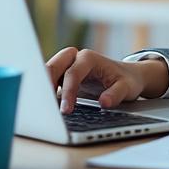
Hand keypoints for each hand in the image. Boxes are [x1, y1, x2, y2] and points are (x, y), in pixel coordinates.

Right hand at [45, 47, 168, 113]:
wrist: (129, 76)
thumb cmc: (127, 80)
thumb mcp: (128, 87)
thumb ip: (117, 94)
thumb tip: (104, 102)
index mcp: (89, 58)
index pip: (72, 73)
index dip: (67, 92)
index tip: (66, 110)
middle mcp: (75, 59)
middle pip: (53, 66)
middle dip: (45, 83)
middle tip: (43, 105)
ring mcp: (67, 67)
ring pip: (48, 72)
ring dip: (42, 87)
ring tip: (39, 107)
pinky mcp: (63, 77)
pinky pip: (49, 81)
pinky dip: (44, 92)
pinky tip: (43, 106)